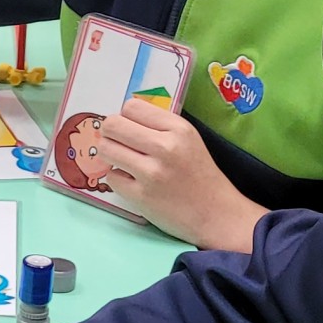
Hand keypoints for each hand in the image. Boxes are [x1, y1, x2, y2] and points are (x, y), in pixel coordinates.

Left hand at [99, 99, 269, 251]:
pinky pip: (111, 176)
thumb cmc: (200, 175)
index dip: (126, 118)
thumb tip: (121, 118)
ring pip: (106, 149)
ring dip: (110, 155)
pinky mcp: (141, 196)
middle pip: (112, 124)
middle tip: (120, 144)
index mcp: (179, 129)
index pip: (131, 107)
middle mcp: (165, 147)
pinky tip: (134, 183)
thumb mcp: (188, 140)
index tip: (132, 129)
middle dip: (111, 133)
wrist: (217, 215)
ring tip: (125, 162)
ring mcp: (152, 173)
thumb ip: (158, 126)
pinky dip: (118, 179)